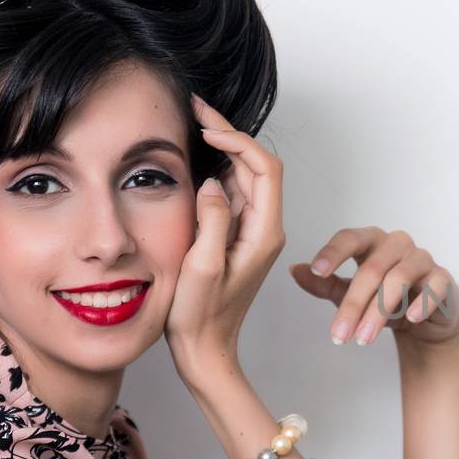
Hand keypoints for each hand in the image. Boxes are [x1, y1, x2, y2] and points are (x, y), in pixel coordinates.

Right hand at [164, 93, 283, 381]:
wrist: (206, 350)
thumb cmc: (201, 316)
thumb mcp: (202, 266)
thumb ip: (212, 221)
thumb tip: (213, 183)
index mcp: (265, 233)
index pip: (265, 169)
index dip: (239, 141)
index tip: (207, 126)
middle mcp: (265, 228)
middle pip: (257, 166)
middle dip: (230, 134)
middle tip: (196, 108)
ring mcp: (251, 232)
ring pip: (244, 177)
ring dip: (223, 149)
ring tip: (193, 123)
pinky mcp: (236, 238)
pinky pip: (233, 195)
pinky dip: (216, 171)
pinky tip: (194, 159)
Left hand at [289, 228, 458, 347]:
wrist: (425, 319)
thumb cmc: (386, 301)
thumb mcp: (350, 294)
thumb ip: (325, 284)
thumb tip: (296, 271)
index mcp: (371, 242)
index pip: (350, 237)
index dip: (334, 252)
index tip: (317, 271)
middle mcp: (397, 244)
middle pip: (372, 268)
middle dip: (353, 304)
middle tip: (339, 335)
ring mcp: (422, 259)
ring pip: (399, 278)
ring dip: (379, 311)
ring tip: (364, 338)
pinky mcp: (442, 278)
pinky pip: (434, 286)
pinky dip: (422, 302)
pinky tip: (410, 318)